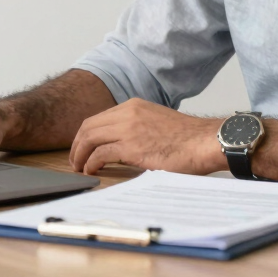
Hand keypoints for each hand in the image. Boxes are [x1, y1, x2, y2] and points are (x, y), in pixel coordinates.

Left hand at [68, 98, 225, 175]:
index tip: (82, 148)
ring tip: (79, 168)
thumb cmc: (185, 138)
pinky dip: (91, 163)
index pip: (98, 118)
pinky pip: (101, 153)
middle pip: (89, 126)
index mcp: (133, 105)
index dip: (85, 135)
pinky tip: (92, 171)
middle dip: (77, 145)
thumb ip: (137, 127)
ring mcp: (128, 128)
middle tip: (75, 160)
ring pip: (90, 138)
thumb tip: (121, 144)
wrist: (203, 141)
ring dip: (80, 154)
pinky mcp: (132, 146)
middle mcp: (128, 112)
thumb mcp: (156, 122)